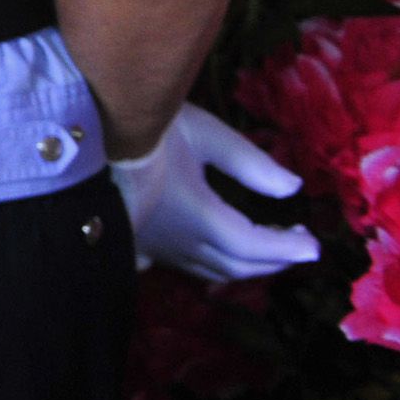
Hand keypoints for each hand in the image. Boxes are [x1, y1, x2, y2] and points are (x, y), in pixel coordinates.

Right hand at [111, 103, 320, 281]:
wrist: (83, 132)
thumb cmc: (146, 128)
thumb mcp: (206, 134)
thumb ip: (252, 164)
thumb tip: (292, 188)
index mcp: (199, 217)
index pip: (254, 245)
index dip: (288, 249)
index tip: (316, 246)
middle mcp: (179, 242)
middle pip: (236, 265)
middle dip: (273, 259)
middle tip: (298, 243)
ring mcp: (156, 246)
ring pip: (211, 271)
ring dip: (246, 264)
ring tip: (268, 246)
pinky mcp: (141, 242)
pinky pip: (185, 266)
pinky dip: (213, 266)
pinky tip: (216, 254)